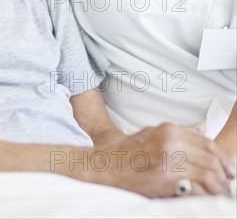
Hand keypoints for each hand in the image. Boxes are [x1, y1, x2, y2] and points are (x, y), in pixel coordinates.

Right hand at [89, 123, 235, 197]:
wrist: (103, 166)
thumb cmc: (126, 152)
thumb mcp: (152, 133)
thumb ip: (179, 131)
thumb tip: (202, 127)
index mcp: (168, 129)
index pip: (206, 142)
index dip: (221, 158)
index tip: (228, 169)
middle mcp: (170, 141)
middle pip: (210, 158)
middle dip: (223, 173)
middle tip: (228, 184)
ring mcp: (168, 160)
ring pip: (208, 173)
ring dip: (219, 187)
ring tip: (221, 194)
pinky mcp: (165, 179)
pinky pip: (196, 188)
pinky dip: (207, 195)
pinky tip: (208, 199)